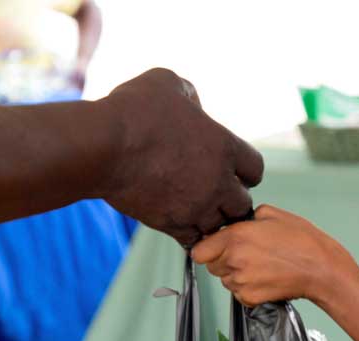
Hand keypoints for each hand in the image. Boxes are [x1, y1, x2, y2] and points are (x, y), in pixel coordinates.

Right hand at [98, 68, 263, 245]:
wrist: (104, 146)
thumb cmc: (136, 110)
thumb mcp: (168, 83)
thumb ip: (189, 96)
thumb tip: (192, 106)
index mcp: (225, 147)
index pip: (255, 169)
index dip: (242, 169)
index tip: (228, 167)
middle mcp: (217, 182)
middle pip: (243, 204)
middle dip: (230, 198)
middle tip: (211, 190)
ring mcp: (195, 207)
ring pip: (218, 226)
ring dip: (209, 218)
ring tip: (193, 207)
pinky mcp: (170, 224)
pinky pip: (192, 239)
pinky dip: (188, 233)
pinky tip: (177, 219)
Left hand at [191, 205, 358, 307]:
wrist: (322, 269)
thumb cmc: (302, 241)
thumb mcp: (272, 214)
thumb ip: (246, 216)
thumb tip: (237, 221)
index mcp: (236, 237)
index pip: (198, 251)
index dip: (207, 247)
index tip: (216, 246)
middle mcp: (234, 260)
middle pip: (210, 266)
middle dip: (222, 259)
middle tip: (245, 254)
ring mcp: (241, 282)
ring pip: (225, 280)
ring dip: (235, 273)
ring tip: (260, 265)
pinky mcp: (250, 298)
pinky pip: (238, 293)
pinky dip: (247, 287)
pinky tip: (264, 277)